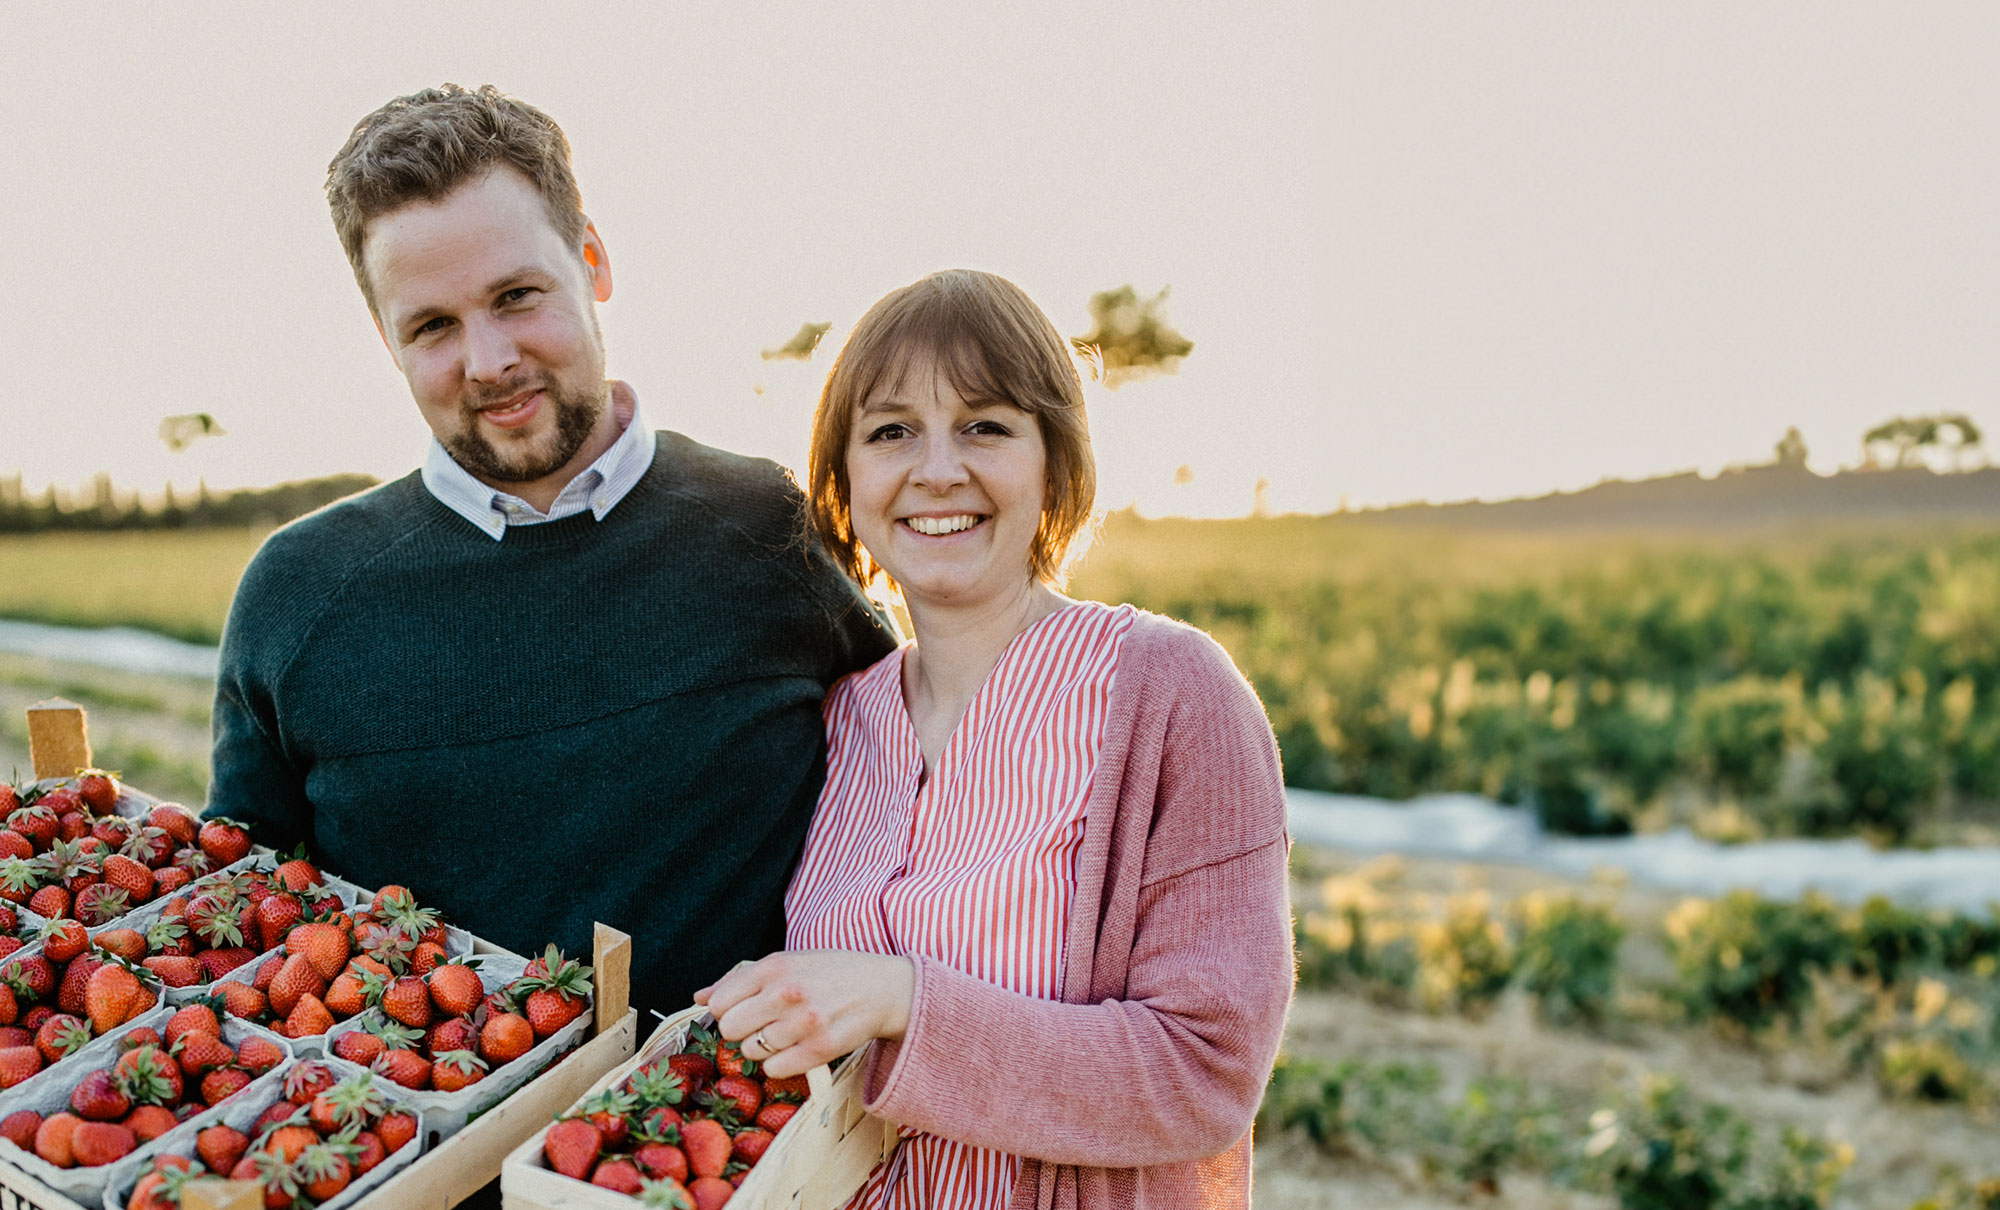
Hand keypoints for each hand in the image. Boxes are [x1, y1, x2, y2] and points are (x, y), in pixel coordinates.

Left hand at [692, 950, 913, 1079]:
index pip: (718, 1003)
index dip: (728, 1011)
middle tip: (765, 1025)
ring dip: (764, 1049)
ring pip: (752, 1052)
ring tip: (788, 1034)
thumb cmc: (831, 973)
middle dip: (743, 1031)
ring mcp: (804, 1023)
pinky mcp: (821, 1049)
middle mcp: (786, 993)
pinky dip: (781, 1065)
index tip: (745, 1010)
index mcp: (773, 967)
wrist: (884, 988)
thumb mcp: (787, 962)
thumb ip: (739, 979)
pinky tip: (797, 1049)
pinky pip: (775, 1070)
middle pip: (730, 1030)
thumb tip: (699, 998)